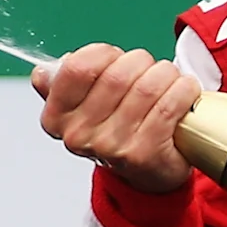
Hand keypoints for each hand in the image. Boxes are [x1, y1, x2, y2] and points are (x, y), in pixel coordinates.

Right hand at [32, 42, 198, 193]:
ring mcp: (110, 147)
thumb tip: (43, 73)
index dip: (105, 54)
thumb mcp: (83, 108)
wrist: (147, 172)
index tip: (116, 59)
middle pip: (118, 74)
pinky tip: (184, 92)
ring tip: (169, 82)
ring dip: (167, 75)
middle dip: (142, 62)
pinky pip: (169, 104)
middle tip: (149, 71)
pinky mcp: (143, 153)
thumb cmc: (119, 130)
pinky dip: (183, 90)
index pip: (77, 67)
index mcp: (56, 117)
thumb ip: (61, 87)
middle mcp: (78, 135)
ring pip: (147, 86)